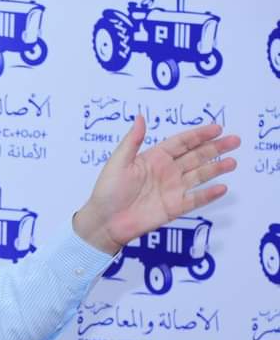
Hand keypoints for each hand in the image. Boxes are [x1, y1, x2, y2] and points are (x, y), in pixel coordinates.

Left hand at [72, 116, 238, 253]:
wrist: (104, 222)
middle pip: (196, 156)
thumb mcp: (118, 162)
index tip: (217, 128)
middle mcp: (166, 172)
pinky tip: (222, 187)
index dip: (199, 135)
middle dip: (215, 148)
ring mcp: (172, 190)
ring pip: (199, 175)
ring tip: (232, 162)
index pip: (181, 143)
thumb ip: (132, 141)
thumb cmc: (107, 191)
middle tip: (234, 140)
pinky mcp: (174, 207)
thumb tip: (140, 117)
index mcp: (154, 158)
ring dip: (216, 168)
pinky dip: (208, 194)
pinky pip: (195, 199)